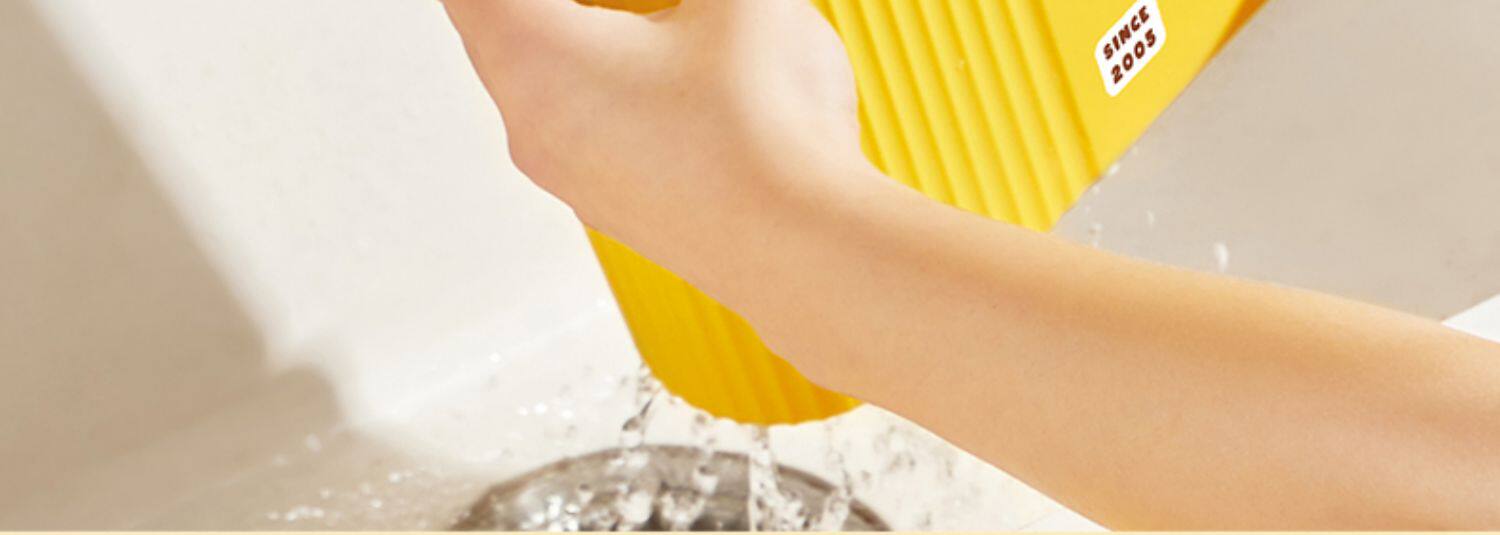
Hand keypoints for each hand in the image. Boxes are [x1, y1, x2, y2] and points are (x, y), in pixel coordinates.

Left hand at [443, 0, 869, 264]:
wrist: (807, 250)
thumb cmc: (764, 131)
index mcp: (535, 57)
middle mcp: (532, 125)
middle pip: (494, 26)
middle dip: (539, 3)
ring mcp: (569, 176)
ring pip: (536, 81)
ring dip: (569, 36)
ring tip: (635, 18)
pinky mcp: (610, 206)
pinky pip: (577, 126)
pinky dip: (599, 84)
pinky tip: (661, 69)